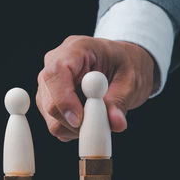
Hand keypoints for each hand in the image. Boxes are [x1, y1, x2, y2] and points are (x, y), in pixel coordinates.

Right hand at [36, 35, 155, 141]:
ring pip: (50, 116)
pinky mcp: (47, 101)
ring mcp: (48, 84)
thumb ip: (120, 101)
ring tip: (98, 116)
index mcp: (75, 49)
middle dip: (72, 120)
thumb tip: (115, 122)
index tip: (80, 119)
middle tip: (99, 125)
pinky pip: (54, 124)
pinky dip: (72, 129)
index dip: (64, 99)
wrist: (121, 66)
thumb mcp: (131, 80)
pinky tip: (88, 117)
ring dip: (75, 127)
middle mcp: (54, 64)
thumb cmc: (126, 65)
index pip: (55, 73)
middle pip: (48, 99)